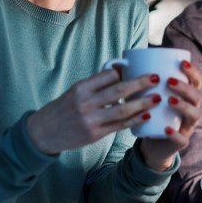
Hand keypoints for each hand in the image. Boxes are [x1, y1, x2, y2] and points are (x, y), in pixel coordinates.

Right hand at [26, 69, 158, 154]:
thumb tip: (120, 71)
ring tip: (157, 98)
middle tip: (156, 78)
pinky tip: (146, 116)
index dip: (124, 71)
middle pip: (118, 91)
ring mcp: (90, 120)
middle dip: (140, 83)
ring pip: (122, 110)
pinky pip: (119, 126)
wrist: (44, 132)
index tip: (138, 68)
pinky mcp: (95, 134)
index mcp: (81, 88)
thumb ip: (96, 84)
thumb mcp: (75, 91)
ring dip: (142, 104)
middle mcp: (85, 103)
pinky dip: (134, 120)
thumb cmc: (63, 108)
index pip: (107, 75)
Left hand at [139, 60, 201, 171]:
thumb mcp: (149, 96)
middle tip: (169, 81)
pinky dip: (175, 134)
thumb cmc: (152, 113)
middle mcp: (191, 109)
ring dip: (183, 106)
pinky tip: (166, 128)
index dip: (193, 71)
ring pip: (195, 114)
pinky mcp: (181, 142)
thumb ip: (141, 81)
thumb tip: (120, 63)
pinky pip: (182, 138)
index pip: (196, 81)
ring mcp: (187, 126)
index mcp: (186, 96)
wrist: (153, 142)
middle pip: (197, 96)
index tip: (182, 63)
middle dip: (185, 87)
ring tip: (169, 100)